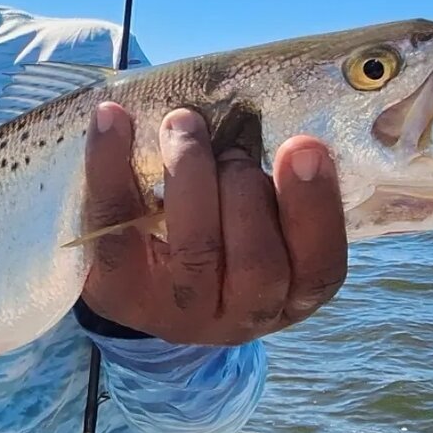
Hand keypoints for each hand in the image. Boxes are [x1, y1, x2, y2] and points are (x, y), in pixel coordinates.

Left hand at [80, 102, 347, 344]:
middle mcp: (239, 315)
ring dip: (191, 172)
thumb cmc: (220, 235)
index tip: (303, 143)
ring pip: (196, 249)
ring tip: (183, 123)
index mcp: (290, 294)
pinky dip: (111, 165)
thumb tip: (261, 117)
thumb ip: (273, 184)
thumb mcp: (263, 223)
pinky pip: (117, 227)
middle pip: (258, 262)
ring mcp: (177, 309)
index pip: (321, 267)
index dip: (315, 207)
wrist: (143, 286)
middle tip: (230, 144)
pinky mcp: (120, 291)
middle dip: (244, 185)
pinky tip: (113, 117)